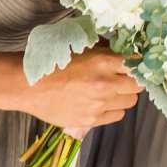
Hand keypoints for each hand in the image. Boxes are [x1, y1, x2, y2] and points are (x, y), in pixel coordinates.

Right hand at [21, 48, 140, 135]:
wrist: (28, 85)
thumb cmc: (55, 63)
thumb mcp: (83, 47)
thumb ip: (108, 49)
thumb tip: (129, 52)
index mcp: (104, 62)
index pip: (138, 65)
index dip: (139, 65)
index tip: (136, 66)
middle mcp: (104, 84)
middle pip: (138, 86)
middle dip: (133, 81)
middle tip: (123, 78)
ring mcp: (98, 104)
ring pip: (130, 102)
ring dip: (124, 96)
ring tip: (110, 91)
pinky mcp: (90, 120)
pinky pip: (117, 116)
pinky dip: (113, 109)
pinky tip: (101, 102)